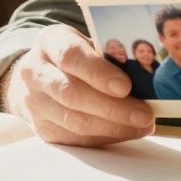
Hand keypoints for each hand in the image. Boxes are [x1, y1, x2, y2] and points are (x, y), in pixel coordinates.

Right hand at [2, 24, 154, 145]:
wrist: (41, 74)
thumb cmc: (77, 55)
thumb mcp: (88, 43)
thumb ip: (109, 55)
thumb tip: (146, 76)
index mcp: (50, 42)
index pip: (70, 56)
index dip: (97, 72)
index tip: (125, 86)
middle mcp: (35, 72)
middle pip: (72, 94)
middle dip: (112, 107)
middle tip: (144, 114)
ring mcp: (34, 103)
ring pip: (74, 121)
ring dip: (113, 126)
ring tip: (143, 125)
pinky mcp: (42, 128)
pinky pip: (75, 138)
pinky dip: (106, 137)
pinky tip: (128, 131)